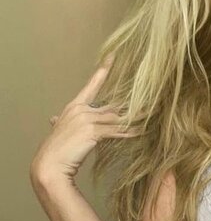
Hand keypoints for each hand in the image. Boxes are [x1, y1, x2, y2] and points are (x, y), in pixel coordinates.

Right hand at [31, 65, 139, 189]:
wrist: (49, 165)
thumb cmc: (56, 150)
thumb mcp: (60, 131)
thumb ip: (60, 122)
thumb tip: (53, 118)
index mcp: (74, 107)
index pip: (91, 86)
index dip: (103, 71)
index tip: (112, 56)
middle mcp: (80, 110)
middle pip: (111, 105)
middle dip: (131, 104)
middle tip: (149, 98)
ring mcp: (85, 119)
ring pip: (116, 117)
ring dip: (135, 118)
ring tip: (151, 114)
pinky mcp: (91, 132)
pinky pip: (115, 131)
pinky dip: (128, 132)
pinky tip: (140, 131)